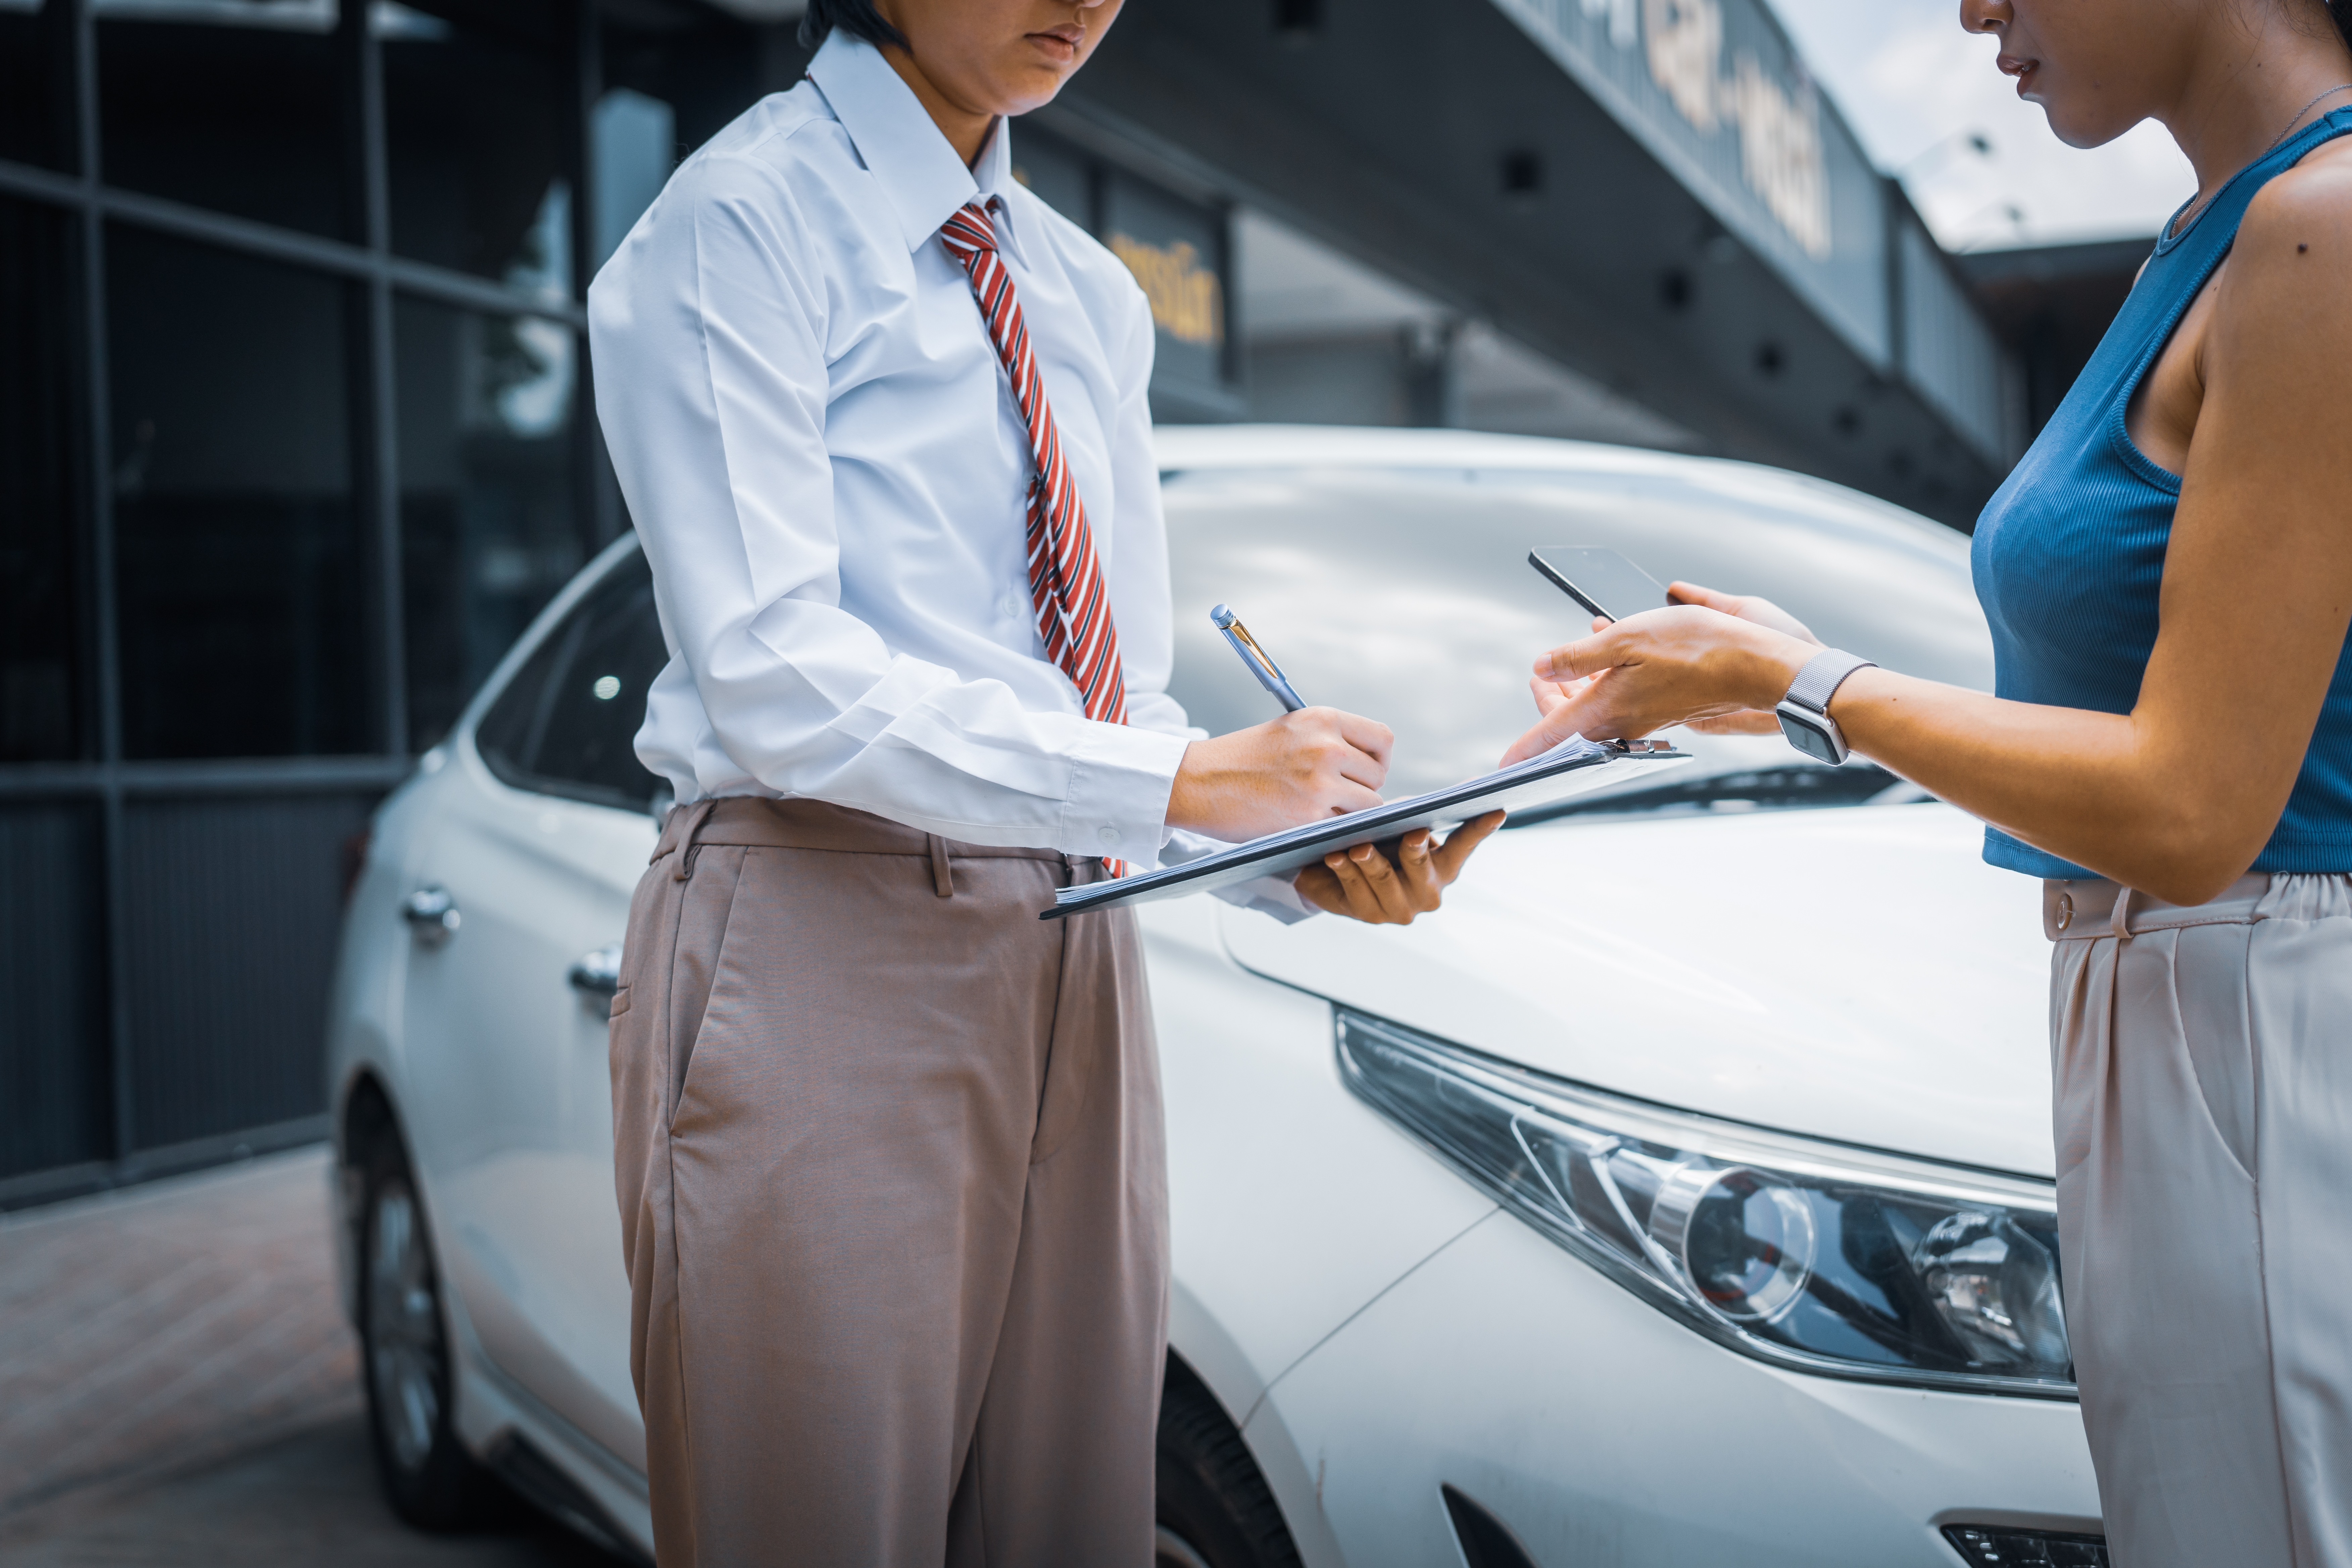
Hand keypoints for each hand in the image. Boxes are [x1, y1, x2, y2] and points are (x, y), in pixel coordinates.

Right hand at [1167, 707, 1393, 842]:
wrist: (1198, 782)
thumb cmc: (1241, 758)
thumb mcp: (1290, 729)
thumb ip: (1330, 738)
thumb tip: (1372, 763)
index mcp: (1322, 719)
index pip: (1383, 738)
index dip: (1378, 759)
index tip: (1365, 770)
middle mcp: (1326, 746)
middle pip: (1378, 775)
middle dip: (1363, 788)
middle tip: (1335, 794)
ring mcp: (1320, 783)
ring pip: (1369, 805)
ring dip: (1350, 811)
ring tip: (1318, 808)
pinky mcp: (1310, 816)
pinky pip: (1344, 826)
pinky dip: (1331, 828)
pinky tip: (1304, 820)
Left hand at [1294, 812, 1503, 924]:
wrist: (1337, 870)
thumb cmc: (1379, 840)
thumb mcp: (1400, 822)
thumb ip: (1420, 811)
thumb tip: (1460, 786)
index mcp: (1443, 867)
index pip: (1463, 845)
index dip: (1479, 829)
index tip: (1496, 810)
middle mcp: (1427, 893)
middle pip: (1421, 867)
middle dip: (1415, 851)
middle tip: (1413, 834)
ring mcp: (1398, 908)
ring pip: (1383, 879)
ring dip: (1369, 861)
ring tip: (1359, 847)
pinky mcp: (1368, 915)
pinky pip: (1354, 889)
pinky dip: (1344, 870)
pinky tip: (1335, 857)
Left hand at [1499, 600, 1814, 764]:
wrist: (1752, 664)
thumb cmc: (1694, 648)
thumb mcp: (1625, 638)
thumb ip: (1577, 656)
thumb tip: (1540, 666)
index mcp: (1605, 709)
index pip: (1551, 736)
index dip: (1524, 750)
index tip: (1502, 769)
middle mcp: (1622, 722)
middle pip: (1570, 722)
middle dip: (1549, 701)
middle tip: (1538, 679)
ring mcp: (1643, 718)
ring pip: (1596, 710)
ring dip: (1577, 688)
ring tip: (1567, 666)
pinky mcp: (1661, 710)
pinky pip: (1621, 702)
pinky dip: (1606, 683)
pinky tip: (1609, 661)